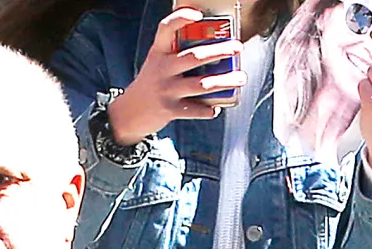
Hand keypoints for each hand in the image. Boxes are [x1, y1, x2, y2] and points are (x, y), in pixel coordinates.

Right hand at [105, 8, 249, 146]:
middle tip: (236, 47)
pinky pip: (195, 110)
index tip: (198, 14)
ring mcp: (166, 90)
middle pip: (194, 57)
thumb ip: (177, 54)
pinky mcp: (170, 110)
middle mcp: (162, 69)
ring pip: (201, 84)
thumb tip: (214, 48)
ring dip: (224, 81)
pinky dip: (208, 110)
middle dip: (218, 51)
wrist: (130, 112)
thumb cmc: (152, 83)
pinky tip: (216, 108)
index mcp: (158, 52)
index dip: (181, 18)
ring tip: (240, 77)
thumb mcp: (158, 63)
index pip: (166, 28)